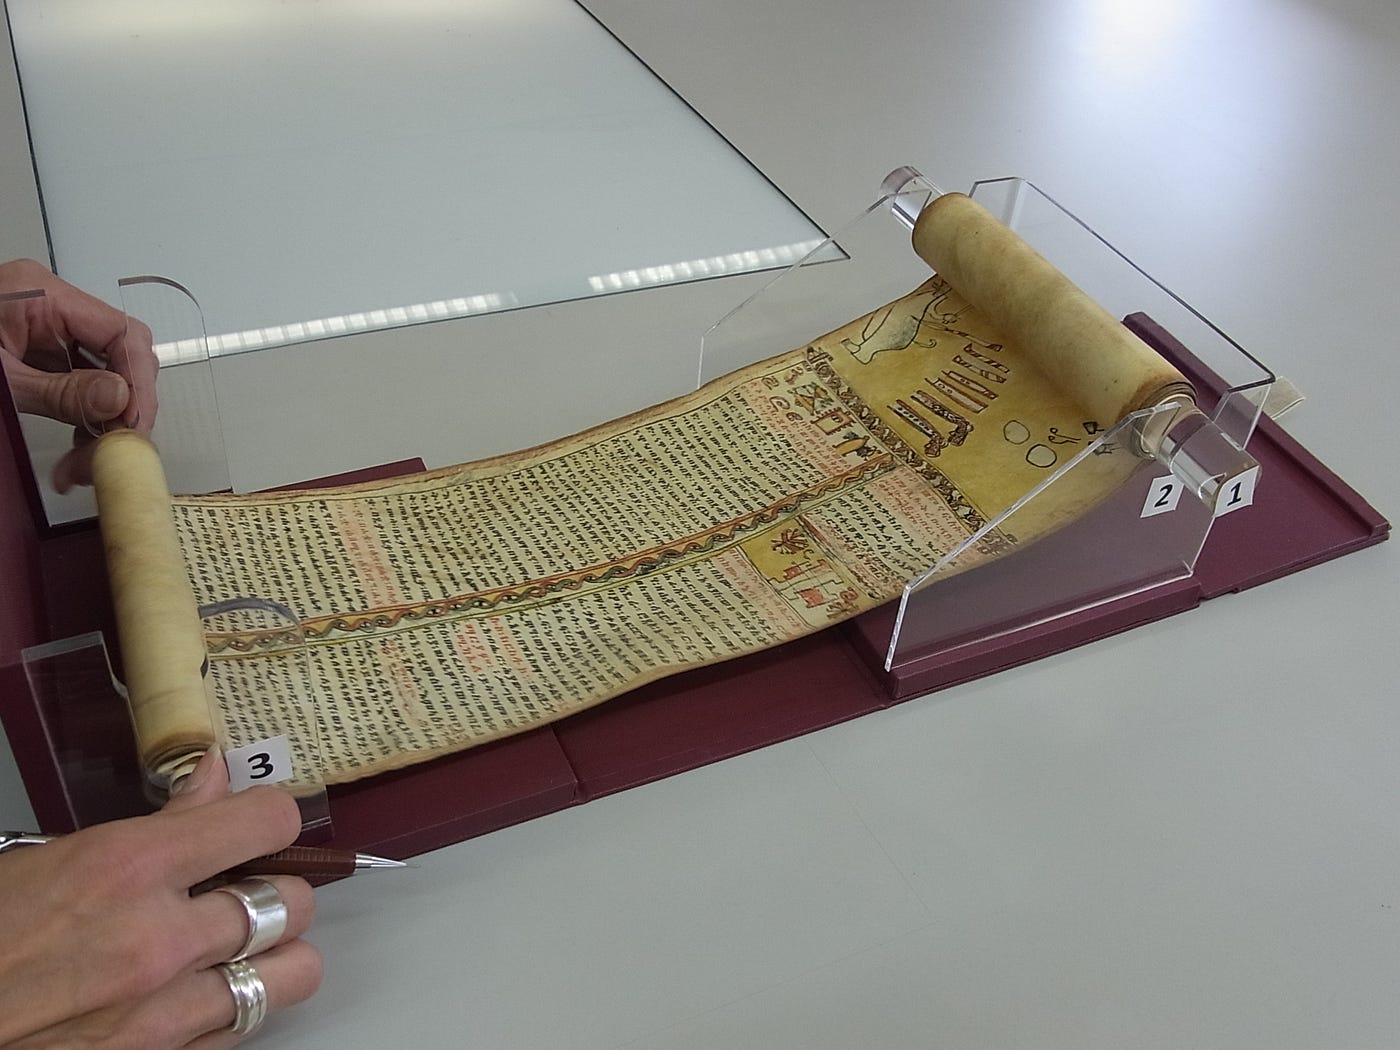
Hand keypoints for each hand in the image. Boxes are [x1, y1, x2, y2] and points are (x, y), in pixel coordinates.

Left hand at [0, 258, 158, 490]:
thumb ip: (61, 392)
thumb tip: (121, 401)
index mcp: (42, 295)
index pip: (121, 333)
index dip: (138, 384)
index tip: (133, 430)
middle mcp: (50, 306)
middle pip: (119, 354)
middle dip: (122, 409)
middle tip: (112, 455)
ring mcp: (43, 328)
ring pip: (102, 374)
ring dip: (103, 421)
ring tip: (86, 464)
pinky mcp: (34, 351)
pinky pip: (76, 381)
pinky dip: (82, 417)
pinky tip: (75, 449)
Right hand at [0, 750, 321, 1046]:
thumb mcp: (41, 862)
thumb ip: (148, 825)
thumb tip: (211, 779)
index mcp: (124, 871)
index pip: (265, 823)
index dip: (272, 818)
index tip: (260, 823)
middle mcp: (158, 942)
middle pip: (292, 905)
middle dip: (277, 893)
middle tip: (243, 891)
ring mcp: (162, 1015)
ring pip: (292, 975)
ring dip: (272, 959)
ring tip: (237, 950)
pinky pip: (239, 1032)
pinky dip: (229, 1013)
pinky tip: (193, 999)